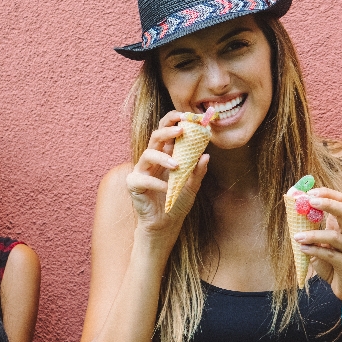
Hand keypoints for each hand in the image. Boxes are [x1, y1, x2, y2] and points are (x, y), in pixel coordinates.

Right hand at [126, 111, 209, 245]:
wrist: (166, 224)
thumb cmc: (177, 202)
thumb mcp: (192, 186)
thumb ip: (198, 171)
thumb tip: (207, 155)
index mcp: (165, 154)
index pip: (167, 131)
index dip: (174, 121)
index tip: (187, 116)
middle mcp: (152, 159)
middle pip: (155, 136)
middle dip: (168, 130)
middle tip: (181, 130)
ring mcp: (142, 170)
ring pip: (148, 154)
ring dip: (163, 157)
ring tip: (177, 165)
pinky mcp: (134, 184)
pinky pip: (143, 179)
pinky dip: (156, 183)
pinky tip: (167, 188)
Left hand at [292, 189, 341, 320]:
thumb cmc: (333, 266)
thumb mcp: (319, 247)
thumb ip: (310, 234)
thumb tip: (293, 218)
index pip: (341, 202)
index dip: (327, 194)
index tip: (310, 192)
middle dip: (328, 204)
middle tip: (310, 201)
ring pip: (334, 236)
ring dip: (314, 234)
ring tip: (297, 236)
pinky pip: (330, 255)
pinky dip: (315, 250)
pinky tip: (302, 249)